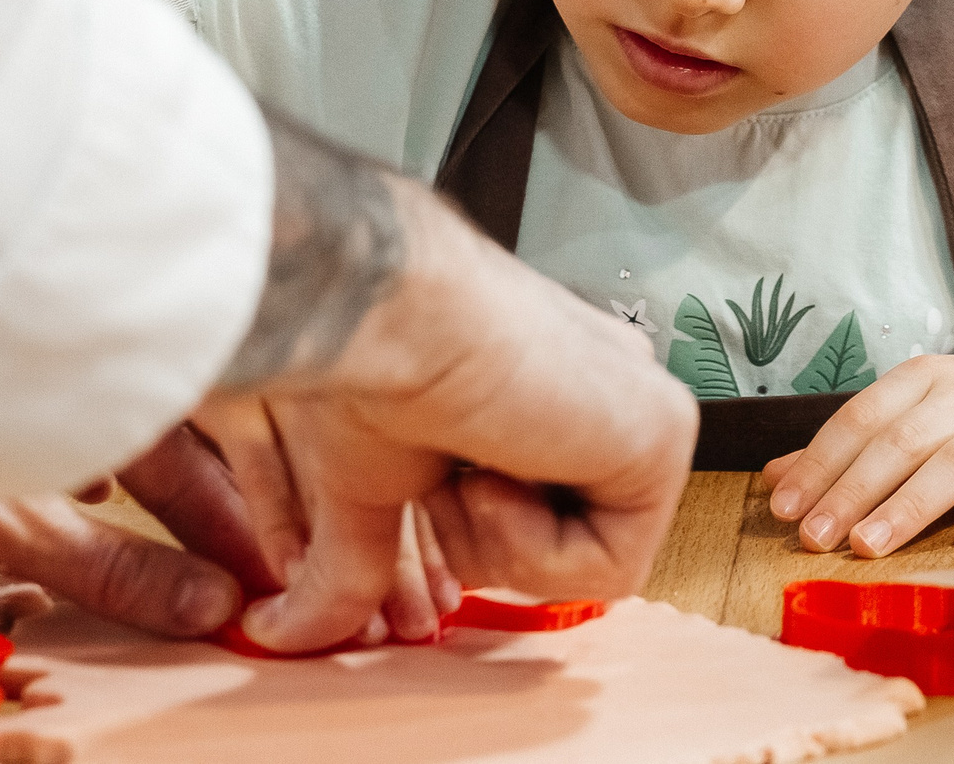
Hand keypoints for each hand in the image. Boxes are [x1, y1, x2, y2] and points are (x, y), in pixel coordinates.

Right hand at [223, 167, 696, 653]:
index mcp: (546, 395)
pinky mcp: (665, 434)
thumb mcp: (362, 491)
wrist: (387, 320)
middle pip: (563, 550)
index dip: (466, 540)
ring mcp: (640, 413)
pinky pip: (617, 568)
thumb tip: (288, 632)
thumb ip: (356, 564)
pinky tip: (503, 469)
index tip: (423, 498)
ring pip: (591, 567)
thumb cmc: (369, 365)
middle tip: (445, 473)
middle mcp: (603, 396)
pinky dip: (538, 547)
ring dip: (502, 540)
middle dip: (480, 540)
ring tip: (473, 461)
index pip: (536, 521)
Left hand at [762, 353, 953, 558]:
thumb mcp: (922, 411)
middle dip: (853, 491)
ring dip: (910, 506)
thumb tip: (775, 477)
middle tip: (814, 538)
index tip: (784, 508)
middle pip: (902, 441)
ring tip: (868, 547)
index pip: (863, 416)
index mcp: (928, 377)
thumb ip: (853, 443)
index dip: (821, 461)